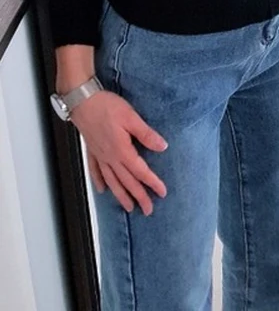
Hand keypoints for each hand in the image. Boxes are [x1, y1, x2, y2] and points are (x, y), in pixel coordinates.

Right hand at [71, 90, 168, 216]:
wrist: (82, 101)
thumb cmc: (106, 107)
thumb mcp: (132, 118)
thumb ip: (147, 134)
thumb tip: (162, 147)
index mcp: (122, 150)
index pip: (140, 171)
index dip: (152, 183)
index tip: (162, 193)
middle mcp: (110, 157)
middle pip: (126, 182)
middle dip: (138, 197)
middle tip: (148, 210)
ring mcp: (100, 155)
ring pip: (112, 181)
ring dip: (121, 195)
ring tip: (128, 207)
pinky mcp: (92, 150)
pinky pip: (96, 171)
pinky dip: (100, 182)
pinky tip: (103, 190)